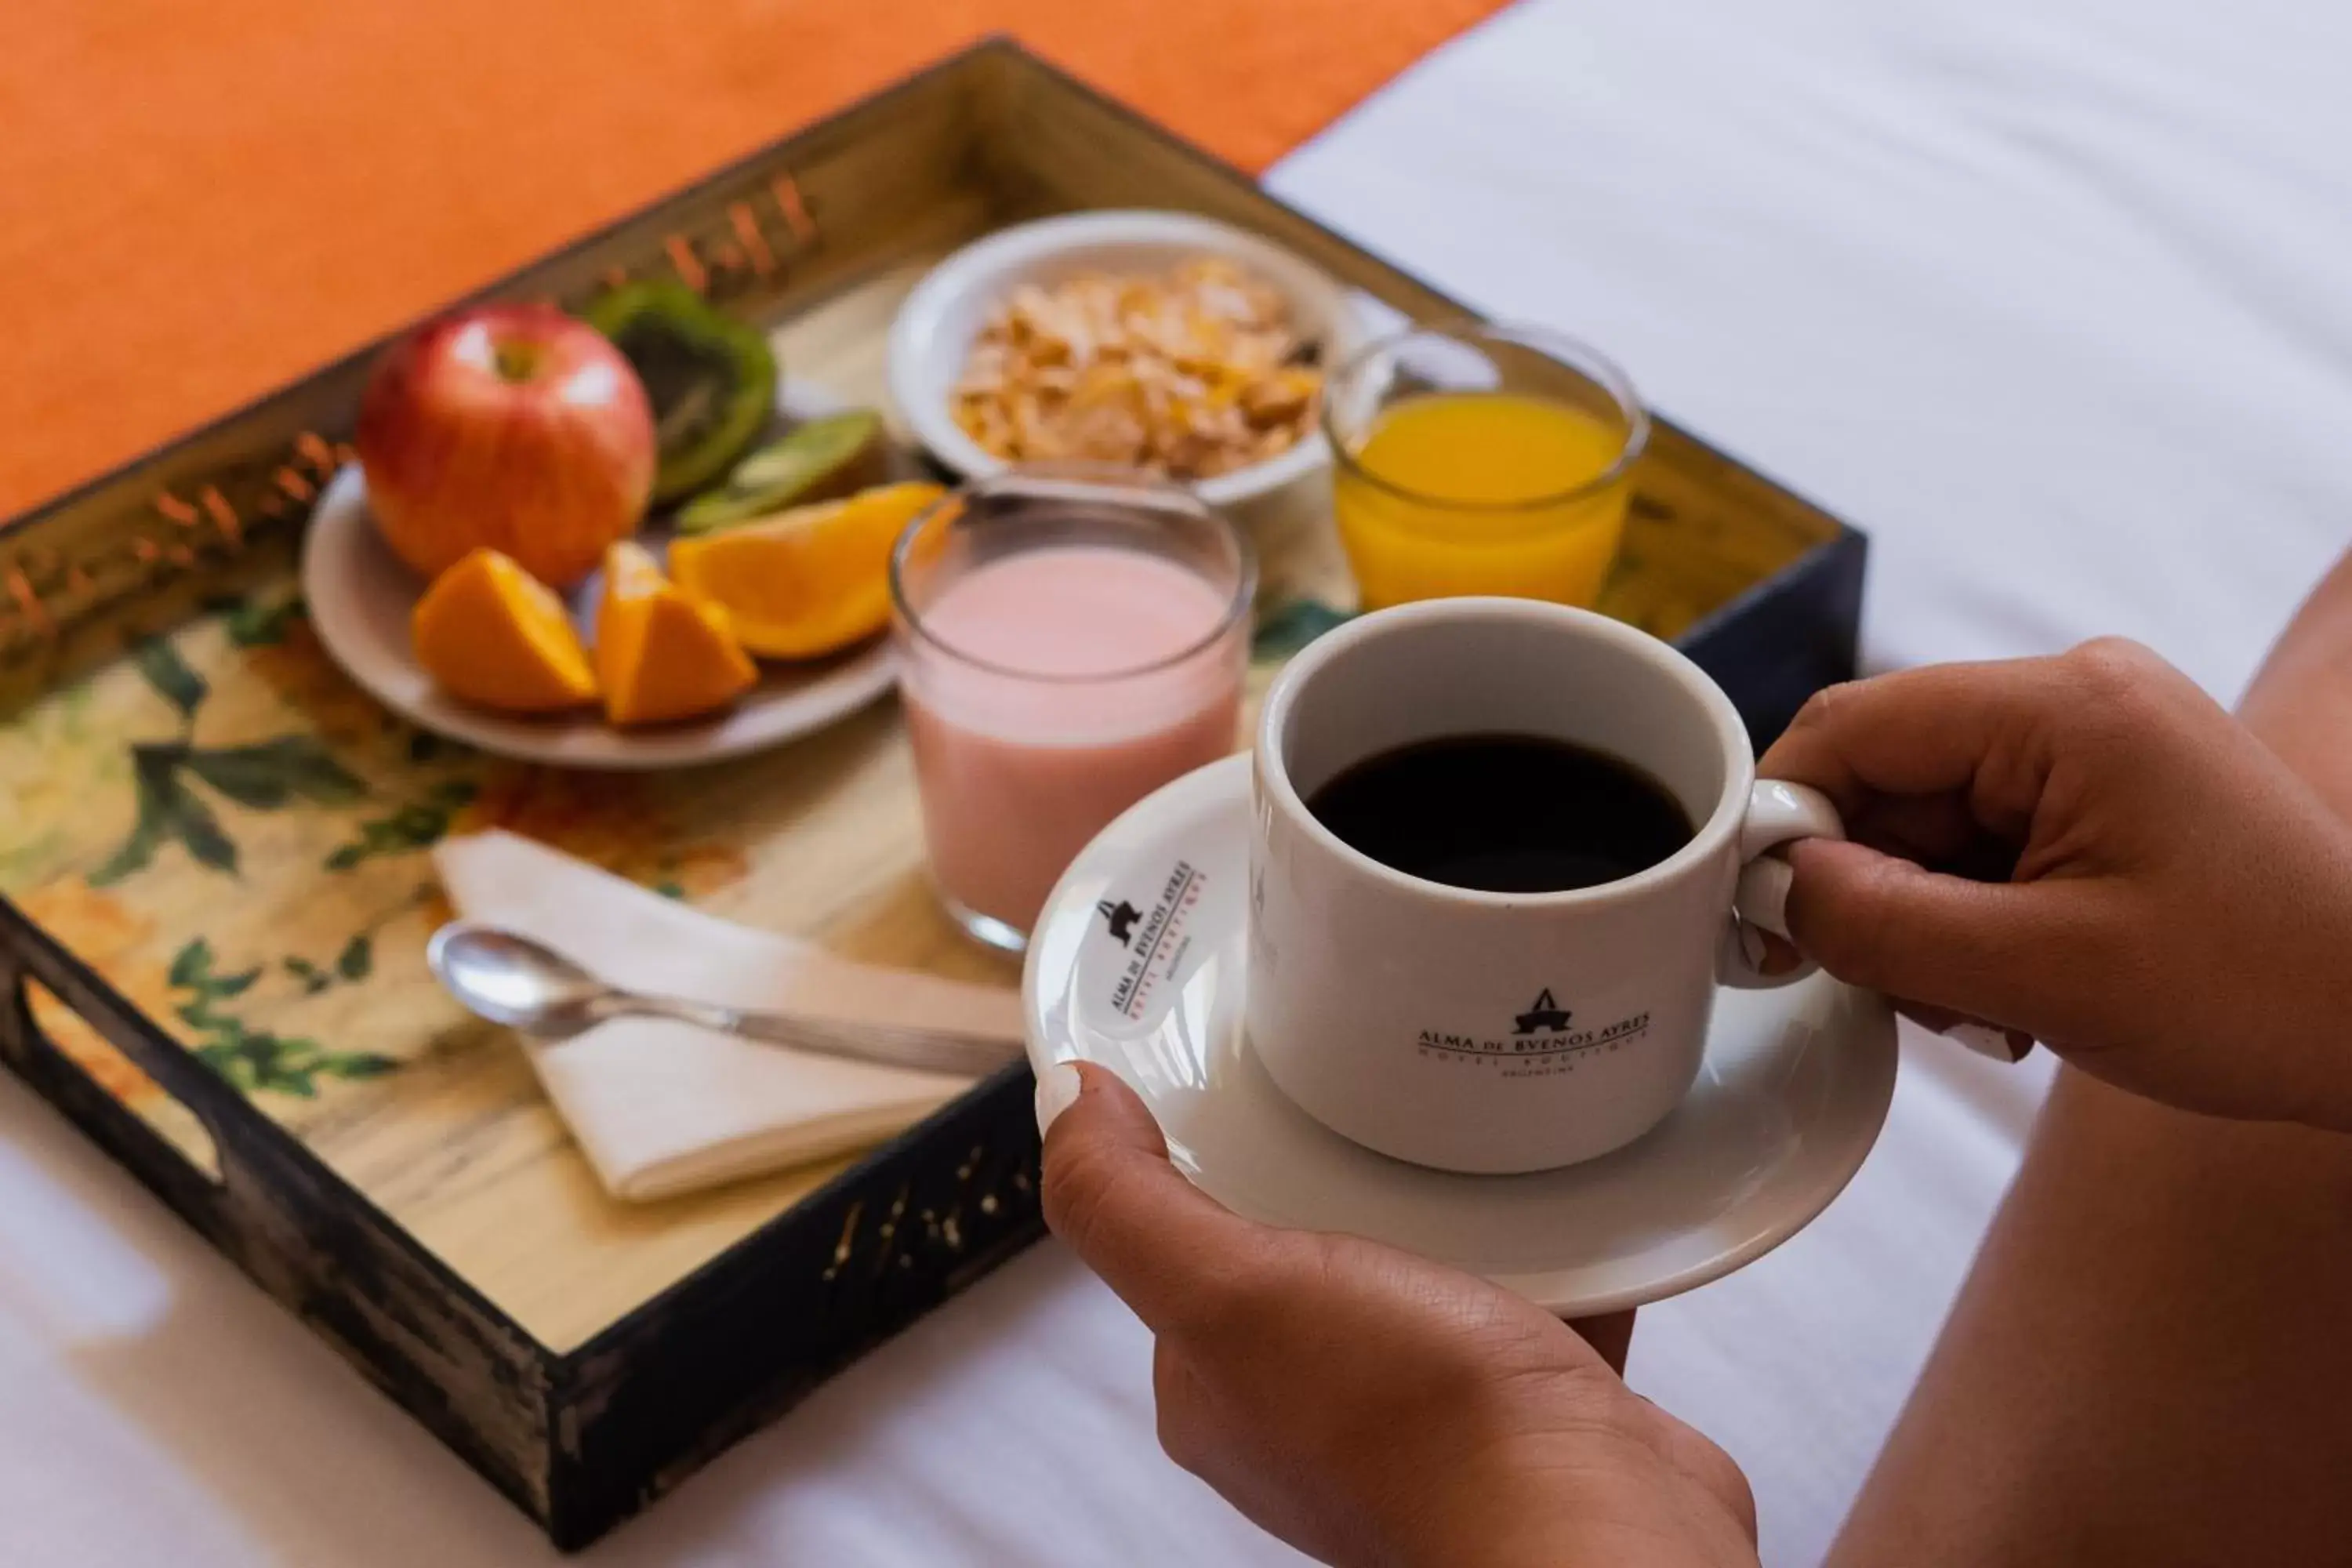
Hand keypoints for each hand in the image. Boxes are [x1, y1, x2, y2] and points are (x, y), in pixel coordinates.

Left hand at [1037, 1062, 1757, 1567]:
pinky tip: (1553, 1184)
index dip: (1201, 1160)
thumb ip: (1127, 1202)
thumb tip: (1061, 1101)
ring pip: (1416, 1272)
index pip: (1182, 1249)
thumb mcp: (1229, 1289)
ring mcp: (1418, 1416)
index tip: (1241, 1075)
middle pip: (1303, 1252)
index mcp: (1217, 1392)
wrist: (1589, 1526)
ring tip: (1462, 1120)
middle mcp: (1307, 1413)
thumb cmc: (1412, 1423)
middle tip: (1364, 1082)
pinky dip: (1540, 1246)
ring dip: (1440, 1205)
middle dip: (1331, 1172)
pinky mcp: (1520, 1407)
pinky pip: (1524, 1298)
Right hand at [1762, 637, 2351, 1131]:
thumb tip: (1774, 892)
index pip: (1851, 727)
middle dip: (1870, 892)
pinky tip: (2020, 988)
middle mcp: (2076, 696)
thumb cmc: (2257, 994)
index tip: (1762, 927)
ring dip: (1926, 921)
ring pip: (1929, 820)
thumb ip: (1885, 925)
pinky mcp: (2111, 790)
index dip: (1784, 824)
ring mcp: (2097, 741)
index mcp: (2063, 707)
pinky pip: (1986, 841)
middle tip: (1908, 995)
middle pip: (1886, 777)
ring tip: (1990, 1008)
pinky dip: (1975, 919)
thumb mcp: (2044, 976)